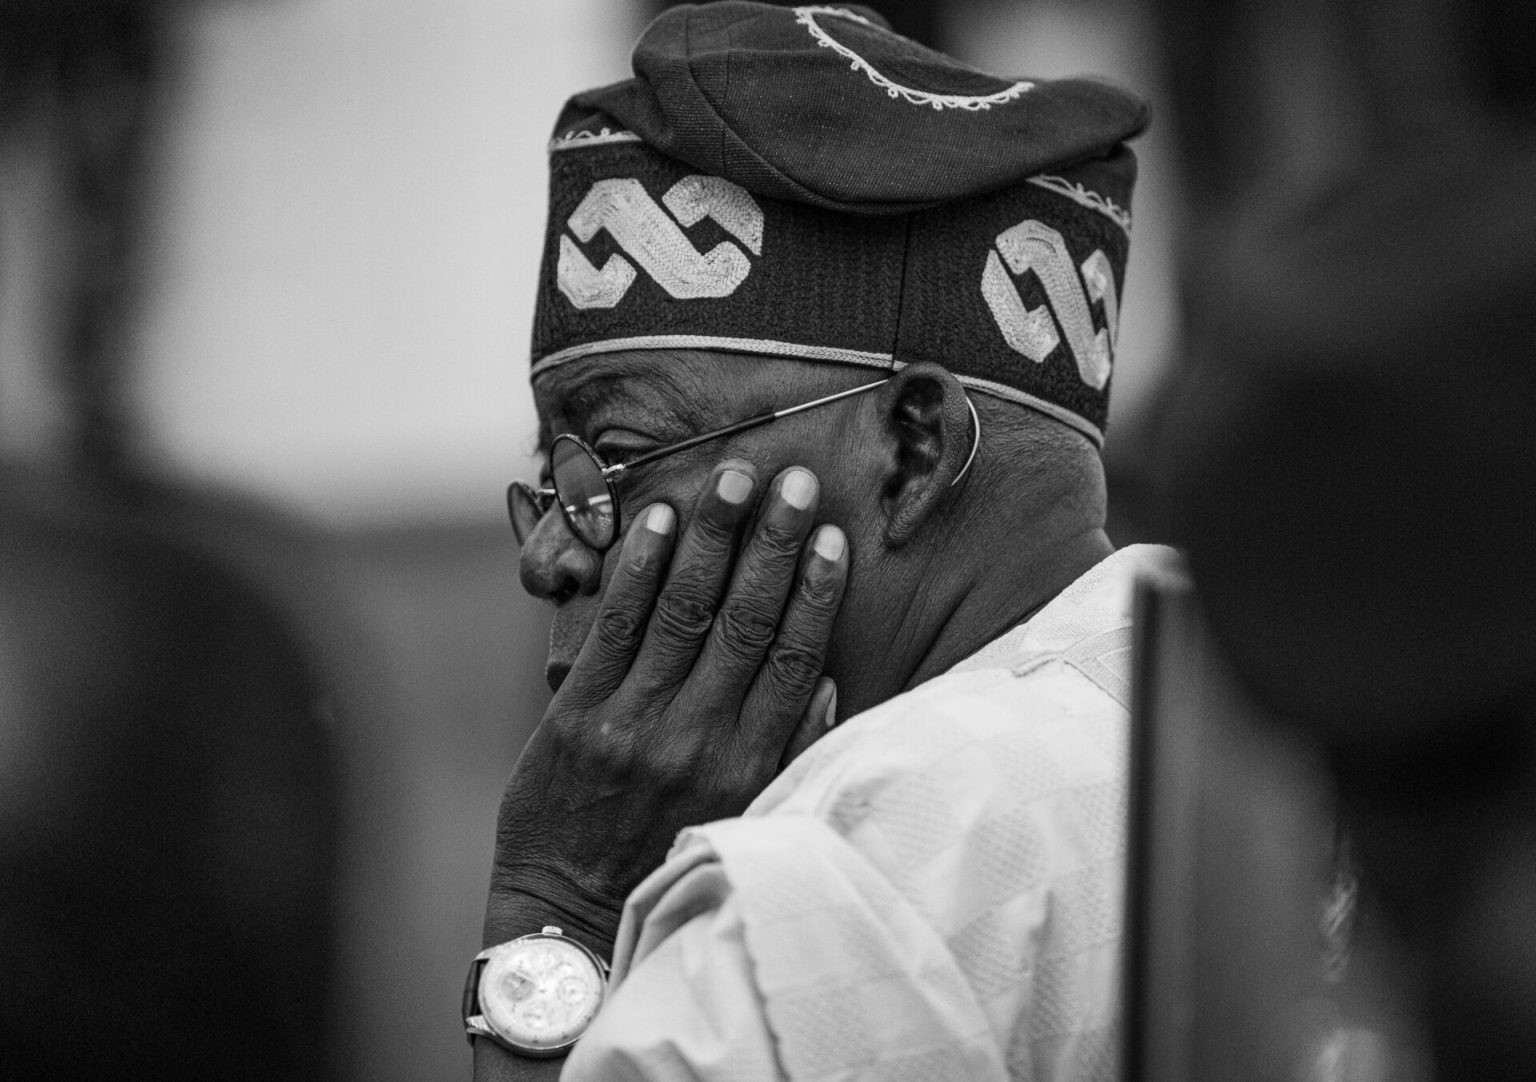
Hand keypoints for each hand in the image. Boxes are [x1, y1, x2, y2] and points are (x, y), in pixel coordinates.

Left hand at [485, 460, 848, 952]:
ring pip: (684, 610)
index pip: (793, 660)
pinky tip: (657, 517)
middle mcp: (698, 737)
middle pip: (747, 621)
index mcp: (748, 764)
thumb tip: (828, 682)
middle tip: (798, 480)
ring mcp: (635, 722)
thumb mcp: (744, 817)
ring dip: (713, 537)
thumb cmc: (663, 859)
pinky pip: (615, 626)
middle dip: (775, 544)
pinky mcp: (579, 714)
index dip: (816, 593)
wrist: (570, 915)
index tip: (835, 538)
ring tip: (736, 477)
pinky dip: (637, 569)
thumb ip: (786, 749)